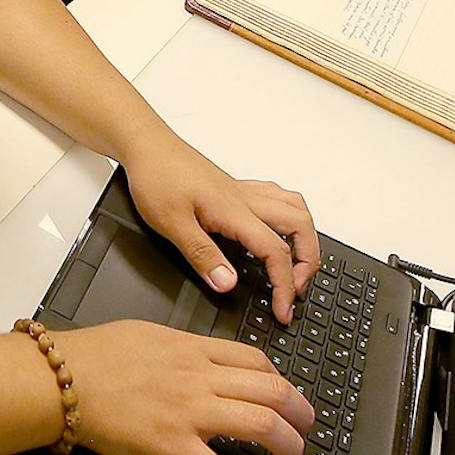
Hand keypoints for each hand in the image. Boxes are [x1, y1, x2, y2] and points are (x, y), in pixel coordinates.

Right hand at [61, 319, 313, 454]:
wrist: (63, 380)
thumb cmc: (95, 356)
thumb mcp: (148, 335)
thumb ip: (181, 349)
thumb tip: (199, 360)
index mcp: (194, 350)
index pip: (256, 361)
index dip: (281, 382)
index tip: (285, 397)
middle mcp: (200, 378)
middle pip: (274, 391)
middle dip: (301, 414)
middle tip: (305, 432)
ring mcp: (190, 413)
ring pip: (263, 424)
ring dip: (290, 448)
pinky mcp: (173, 449)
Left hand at [119, 137, 319, 324]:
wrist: (147, 144)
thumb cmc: (156, 177)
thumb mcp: (171, 224)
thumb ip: (202, 255)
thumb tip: (227, 283)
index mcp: (234, 211)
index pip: (275, 252)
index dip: (284, 287)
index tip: (283, 310)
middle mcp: (246, 199)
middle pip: (300, 227)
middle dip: (308, 262)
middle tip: (295, 288)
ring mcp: (243, 191)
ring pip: (296, 208)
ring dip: (304, 237)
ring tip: (296, 263)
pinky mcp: (236, 187)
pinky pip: (278, 198)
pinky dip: (289, 217)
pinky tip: (277, 229)